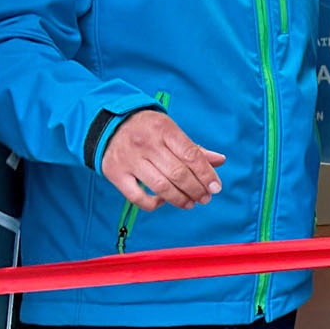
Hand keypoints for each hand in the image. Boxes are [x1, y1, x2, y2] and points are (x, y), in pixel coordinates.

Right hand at [100, 110, 224, 210]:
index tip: (216, 188)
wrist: (109, 125)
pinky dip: (153, 203)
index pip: (191, 155)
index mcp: (164, 129)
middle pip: (178, 173)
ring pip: (161, 186)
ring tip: (190, 203)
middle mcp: (146, 144)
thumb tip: (220, 161)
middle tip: (205, 198)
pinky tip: (163, 201)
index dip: (206, 174)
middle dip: (196, 189)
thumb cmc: (147, 130)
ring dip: (180, 199)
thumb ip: (193, 148)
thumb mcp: (170, 131)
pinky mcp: (115, 173)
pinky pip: (137, 197)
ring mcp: (130, 159)